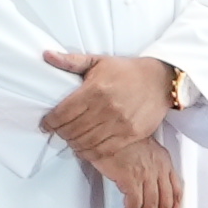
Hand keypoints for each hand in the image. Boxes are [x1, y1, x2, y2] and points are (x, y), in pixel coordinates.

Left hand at [44, 51, 188, 207]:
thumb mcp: (99, 61)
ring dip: (73, 144)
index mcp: (96, 89)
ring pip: (86, 142)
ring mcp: (120, 123)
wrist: (162, 80)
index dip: (50, 122)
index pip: (63, 113)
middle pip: (72, 130)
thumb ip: (72, 61)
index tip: (46, 124)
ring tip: (71, 139)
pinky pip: (104, 150)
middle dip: (60, 133)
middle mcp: (107, 107)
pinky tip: (85, 148)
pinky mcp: (132, 133)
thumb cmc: (128, 70)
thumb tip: (47, 55)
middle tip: (58, 132)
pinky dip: (90, 153)